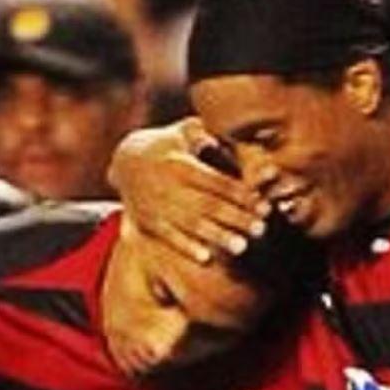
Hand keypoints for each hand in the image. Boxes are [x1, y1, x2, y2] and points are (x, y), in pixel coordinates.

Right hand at [109, 120, 269, 263]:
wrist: (125, 162)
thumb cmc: (168, 146)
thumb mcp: (183, 131)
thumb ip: (206, 133)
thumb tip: (225, 139)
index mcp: (180, 164)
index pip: (216, 182)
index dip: (241, 195)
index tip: (264, 205)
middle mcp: (168, 186)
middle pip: (208, 205)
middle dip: (236, 217)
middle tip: (261, 229)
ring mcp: (158, 206)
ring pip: (191, 224)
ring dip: (217, 236)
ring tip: (241, 246)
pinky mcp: (149, 222)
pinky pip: (169, 237)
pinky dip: (186, 247)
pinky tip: (206, 257)